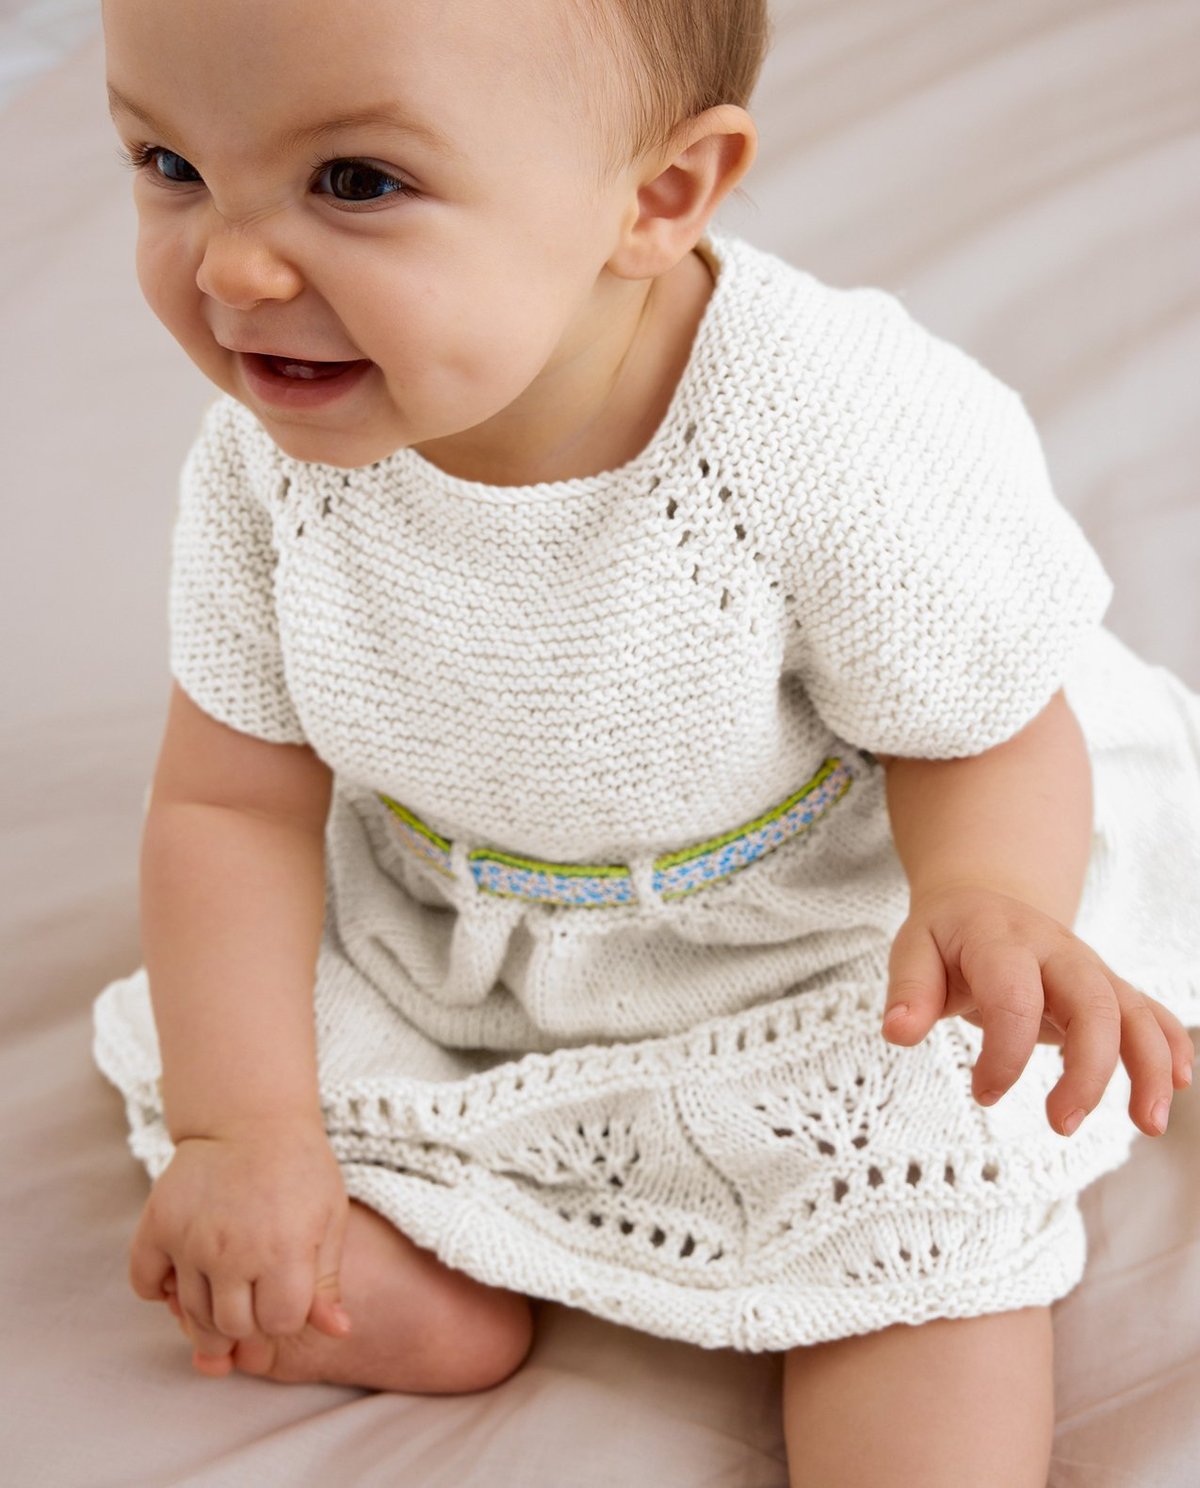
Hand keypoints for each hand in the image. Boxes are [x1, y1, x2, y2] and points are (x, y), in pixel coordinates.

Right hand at [129, 1113, 351, 1374]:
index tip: (287, 1293)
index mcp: (283, 1251)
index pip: (277, 1324)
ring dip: (207, 1313)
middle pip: (231, 1327)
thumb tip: (337, 1332)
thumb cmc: (299, 1170)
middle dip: (248, 1321)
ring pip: (190, 1313)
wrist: (251, 1118)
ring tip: (225, 1288)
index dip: (285, 1315)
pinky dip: (160, 1288)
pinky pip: (145, 1284)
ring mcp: (190, 1240)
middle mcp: (233, 1251)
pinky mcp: (158, 1224)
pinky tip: (185, 1272)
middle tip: (254, 1293)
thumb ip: (328, 1281)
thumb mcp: (329, 1219)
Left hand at [882, 884, 1195, 1137]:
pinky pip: (1148, 1011)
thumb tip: (898, 1033)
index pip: (1014, 997)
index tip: (983, 1094)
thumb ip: (908, 990)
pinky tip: (1180, 1083)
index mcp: (1001, 941)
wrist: (984, 898)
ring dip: (1149, 1065)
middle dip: (1088, 1069)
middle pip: (1093, 1003)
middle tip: (1062, 1125)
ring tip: (1148, 1124)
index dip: (1004, 1053)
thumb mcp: (913, 949)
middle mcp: (1056, 951)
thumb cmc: (946, 936)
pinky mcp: (1106, 986)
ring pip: (1133, 1010)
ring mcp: (1087, 967)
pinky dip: (1169, 1044)